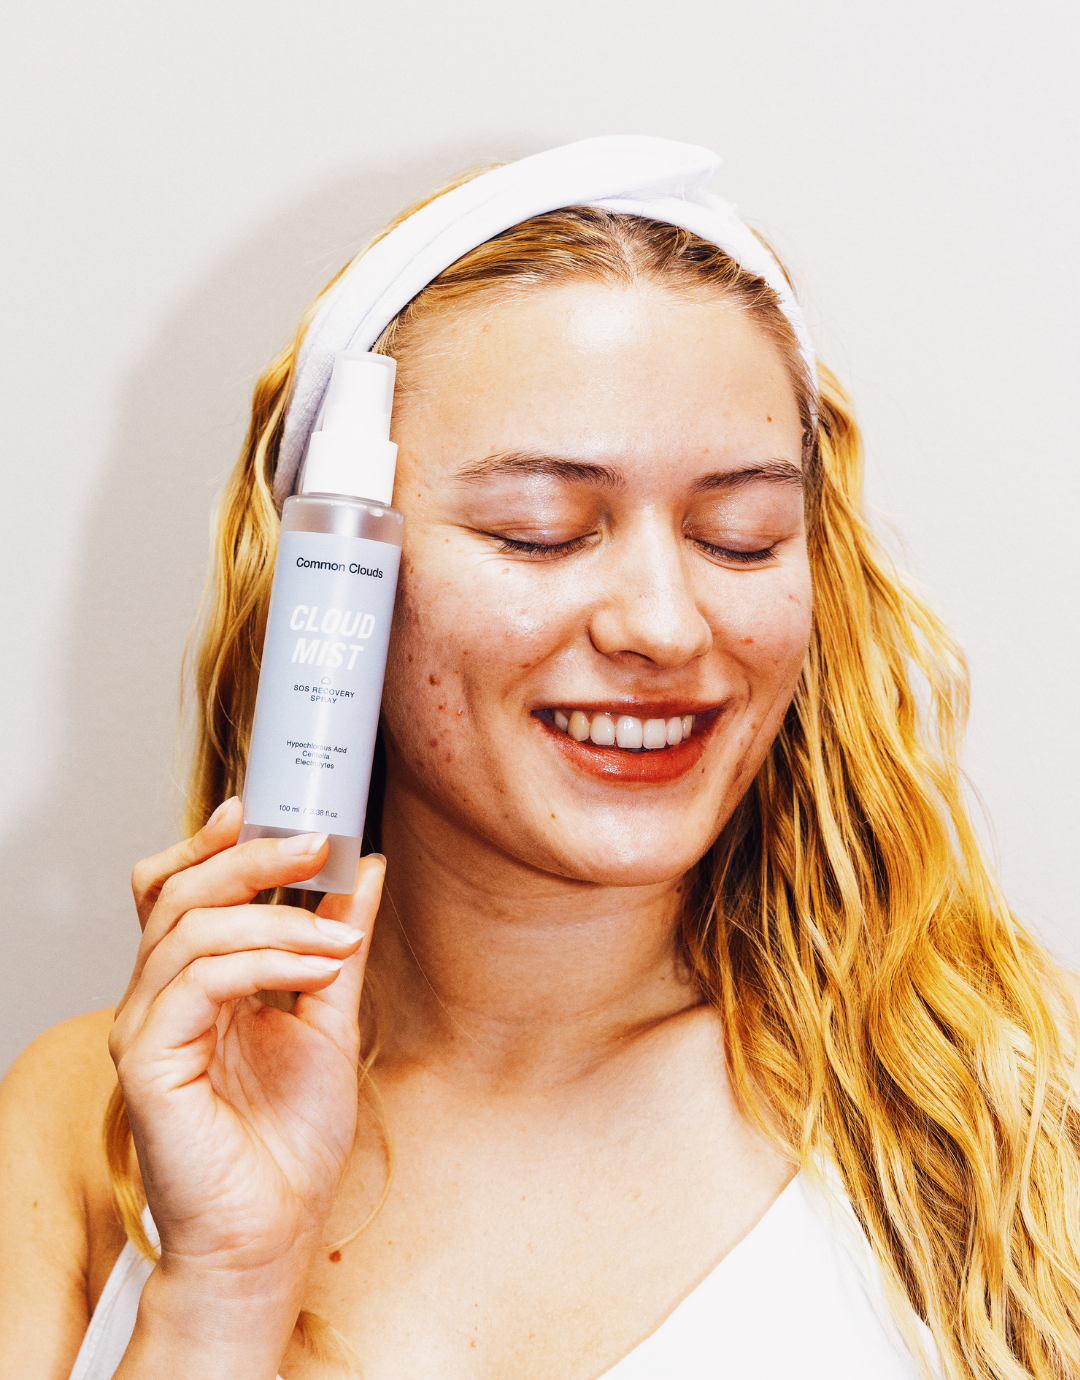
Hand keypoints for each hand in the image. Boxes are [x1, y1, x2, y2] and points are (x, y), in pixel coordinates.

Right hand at [109, 800, 380, 1302]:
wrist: (275, 1230)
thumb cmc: (291, 1139)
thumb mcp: (331, 1018)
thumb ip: (338, 942)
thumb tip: (366, 870)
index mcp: (193, 986)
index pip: (174, 892)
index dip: (209, 844)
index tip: (261, 809)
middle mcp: (159, 1000)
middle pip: (178, 895)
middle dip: (251, 858)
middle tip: (317, 847)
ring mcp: (148, 1029)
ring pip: (189, 929)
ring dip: (277, 918)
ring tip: (338, 939)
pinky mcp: (151, 1061)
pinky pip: (198, 981)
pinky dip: (263, 960)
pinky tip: (315, 967)